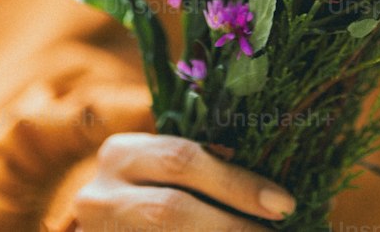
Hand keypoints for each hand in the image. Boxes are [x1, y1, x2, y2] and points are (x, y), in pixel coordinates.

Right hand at [74, 132, 296, 228]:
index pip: (184, 161)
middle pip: (171, 210)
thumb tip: (269, 191)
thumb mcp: (162, 169)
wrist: (95, 230)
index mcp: (122, 154)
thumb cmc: (146, 189)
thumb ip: (201, 167)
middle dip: (231, 225)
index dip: (236, 184)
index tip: (284, 204)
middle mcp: (100, 195)